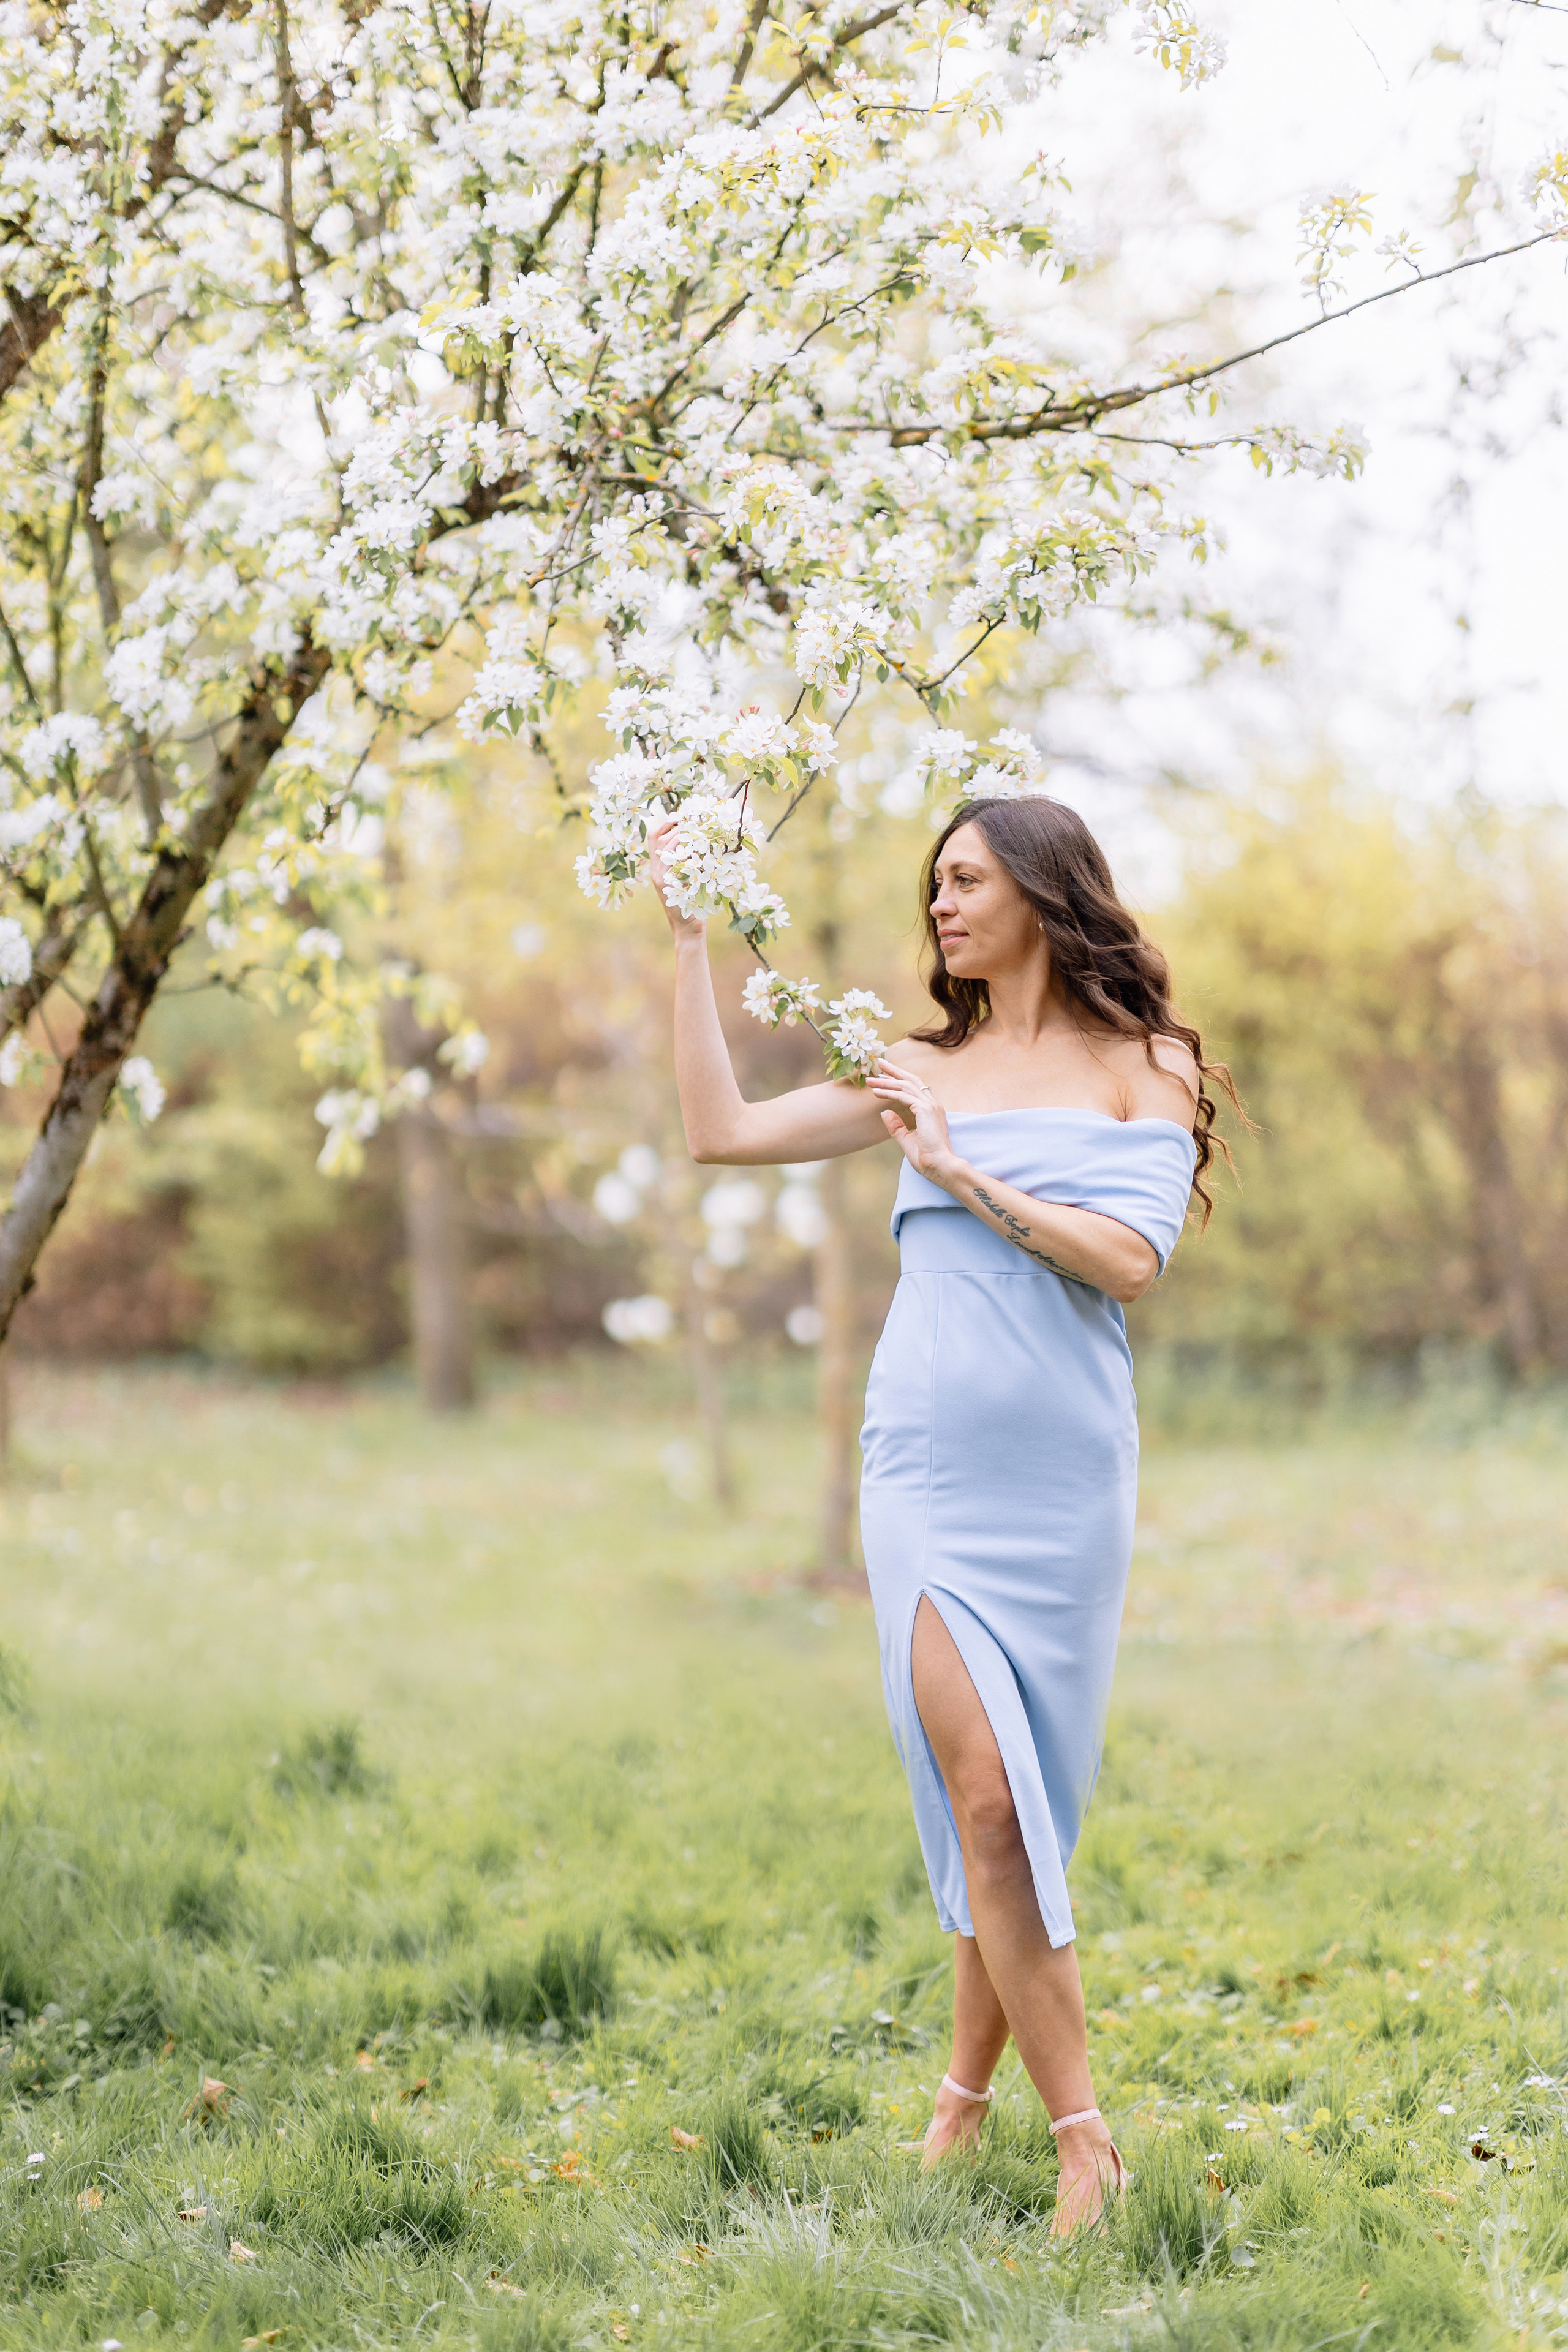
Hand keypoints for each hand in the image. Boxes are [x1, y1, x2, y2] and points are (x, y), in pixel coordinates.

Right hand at [645, 814, 705, 941]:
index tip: (681, 815)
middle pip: (660, 838)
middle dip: (677, 826)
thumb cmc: (692, 904)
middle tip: (695, 818)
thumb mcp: (688, 879)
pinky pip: (675, 861)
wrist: (687, 928)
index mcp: (658, 866)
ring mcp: (659, 876)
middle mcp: (655, 869)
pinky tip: (701, 848)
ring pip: (667, 847)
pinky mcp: (667, 884)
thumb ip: (689, 862)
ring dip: (683, 835)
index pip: (655, 837)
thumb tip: (703, 841)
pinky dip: (687, 852)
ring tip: (700, 830)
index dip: (666, 823)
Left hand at [868, 1058, 964, 1186]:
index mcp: (931, 1111)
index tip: (884, 1076)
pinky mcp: (925, 1110)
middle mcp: (933, 1104)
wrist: (939, 1166)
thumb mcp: (907, 1140)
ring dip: (887, 1081)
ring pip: (905, 1086)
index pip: (915, 1089)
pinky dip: (888, 1092)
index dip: (899, 1080)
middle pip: (912, 1080)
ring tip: (871, 1079)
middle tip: (880, 1063)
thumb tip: (885, 1113)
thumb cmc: (927, 1158)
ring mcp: (930, 1105)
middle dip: (895, 1071)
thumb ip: (896, 1126)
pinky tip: (876, 1092)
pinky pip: (903, 1096)